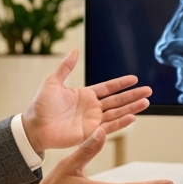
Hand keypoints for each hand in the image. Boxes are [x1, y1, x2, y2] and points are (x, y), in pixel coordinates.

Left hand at [20, 49, 150, 153]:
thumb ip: (66, 67)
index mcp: (85, 94)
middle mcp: (91, 107)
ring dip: (131, 108)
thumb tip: (75, 50)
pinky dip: (121, 122)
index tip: (134, 79)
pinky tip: (132, 117)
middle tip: (148, 91)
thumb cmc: (40, 106)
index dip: (121, 83)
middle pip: (117, 100)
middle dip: (132, 95)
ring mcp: (92, 120)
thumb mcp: (53, 82)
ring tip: (146, 102)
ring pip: (117, 113)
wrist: (34, 127)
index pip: (108, 88)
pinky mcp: (90, 132)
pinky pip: (109, 127)